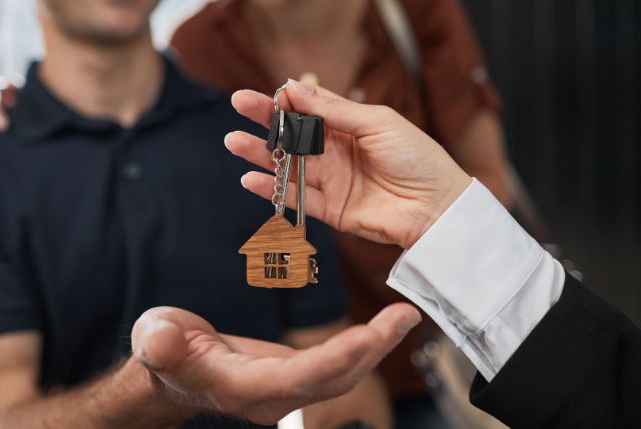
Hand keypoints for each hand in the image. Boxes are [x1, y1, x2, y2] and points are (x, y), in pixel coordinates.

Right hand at [131, 305, 420, 425]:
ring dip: (374, 348)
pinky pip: (334, 366)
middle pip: (331, 380)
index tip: (368, 334)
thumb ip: (160, 341)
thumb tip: (161, 338)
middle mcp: (270, 396)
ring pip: (339, 376)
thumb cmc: (163, 349)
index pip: (296, 378)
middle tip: (403, 317)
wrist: (169, 367)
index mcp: (240, 386)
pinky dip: (361, 347)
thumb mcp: (156, 336)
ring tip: (402, 317)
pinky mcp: (291, 375)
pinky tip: (380, 328)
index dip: (334, 359)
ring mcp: (284, 389)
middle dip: (371, 351)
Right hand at [225, 79, 471, 248]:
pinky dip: (272, 189)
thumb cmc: (417, 158)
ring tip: (234, 142)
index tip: (267, 93)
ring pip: (288, 165)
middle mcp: (336, 151)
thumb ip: (334, 110)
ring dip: (260, 154)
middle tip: (238, 106)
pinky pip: (296, 198)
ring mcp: (332, 180)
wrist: (438, 206)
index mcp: (350, 125)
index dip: (287, 100)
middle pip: (293, 135)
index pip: (310, 109)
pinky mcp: (332, 209)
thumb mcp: (378, 123)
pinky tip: (250, 178)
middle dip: (265, 121)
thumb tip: (294, 88)